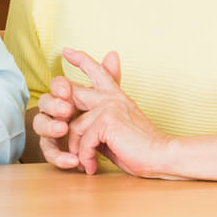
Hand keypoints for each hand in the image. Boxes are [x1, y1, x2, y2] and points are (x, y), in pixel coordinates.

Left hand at [38, 48, 173, 177]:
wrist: (161, 156)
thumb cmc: (139, 148)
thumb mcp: (116, 129)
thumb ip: (98, 122)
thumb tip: (76, 124)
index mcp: (116, 96)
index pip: (97, 72)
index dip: (81, 60)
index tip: (66, 51)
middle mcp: (110, 97)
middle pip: (72, 91)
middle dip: (56, 103)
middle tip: (54, 122)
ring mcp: (108, 106)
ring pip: (73, 126)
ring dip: (77, 149)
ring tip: (86, 162)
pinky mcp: (107, 120)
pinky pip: (83, 140)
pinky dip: (85, 157)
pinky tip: (92, 166)